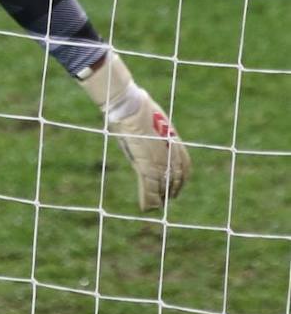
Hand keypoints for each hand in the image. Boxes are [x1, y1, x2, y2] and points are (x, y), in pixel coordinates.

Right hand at [79, 52, 189, 210]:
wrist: (130, 107)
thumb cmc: (136, 107)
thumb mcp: (153, 118)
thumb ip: (155, 130)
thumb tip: (148, 125)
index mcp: (174, 141)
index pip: (184, 165)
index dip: (182, 177)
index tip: (178, 184)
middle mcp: (171, 153)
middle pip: (176, 177)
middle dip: (172, 189)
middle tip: (168, 198)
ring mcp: (159, 160)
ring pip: (163, 185)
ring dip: (161, 197)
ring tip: (158, 205)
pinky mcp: (146, 165)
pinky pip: (149, 188)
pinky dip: (148, 199)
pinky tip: (146, 207)